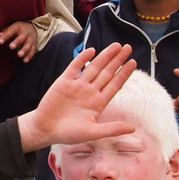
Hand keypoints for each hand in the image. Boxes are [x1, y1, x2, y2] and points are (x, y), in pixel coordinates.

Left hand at [0, 21, 36, 62]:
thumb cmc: (18, 29)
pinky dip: (29, 56)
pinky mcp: (34, 45)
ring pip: (28, 45)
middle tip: (11, 47)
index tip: (0, 42)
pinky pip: (32, 51)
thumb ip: (5, 32)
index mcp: (18, 27)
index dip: (6, 36)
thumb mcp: (12, 28)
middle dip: (16, 42)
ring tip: (19, 55)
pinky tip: (25, 60)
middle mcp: (25, 33)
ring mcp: (30, 39)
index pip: (11, 31)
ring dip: (24, 50)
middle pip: (21, 38)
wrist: (32, 28)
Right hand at [18, 43, 136, 151]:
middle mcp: (89, 92)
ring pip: (93, 67)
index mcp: (98, 103)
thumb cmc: (69, 134)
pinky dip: (82, 58)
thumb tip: (133, 129)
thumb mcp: (93, 133)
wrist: (45, 129)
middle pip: (106, 72)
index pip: (114, 84)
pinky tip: (91, 50)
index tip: (133, 63)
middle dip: (117, 60)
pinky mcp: (63, 82)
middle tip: (128, 47)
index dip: (124, 73)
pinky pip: (74, 67)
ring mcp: (77, 85)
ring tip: (116, 46)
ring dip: (104, 56)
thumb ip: (112, 129)